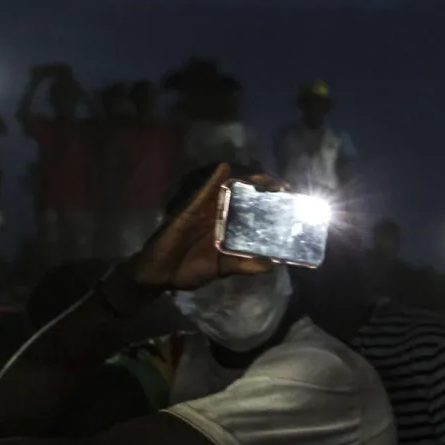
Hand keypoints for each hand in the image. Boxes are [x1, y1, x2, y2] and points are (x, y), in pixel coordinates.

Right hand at [121, 165, 272, 292]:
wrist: (160, 275)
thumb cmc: (189, 270)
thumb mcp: (222, 269)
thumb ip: (244, 266)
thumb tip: (271, 264)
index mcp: (228, 229)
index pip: (251, 213)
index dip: (266, 204)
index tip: (285, 200)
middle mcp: (218, 217)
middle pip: (242, 198)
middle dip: (260, 190)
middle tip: (280, 187)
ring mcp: (203, 212)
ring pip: (225, 192)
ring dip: (243, 182)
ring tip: (262, 177)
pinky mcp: (188, 211)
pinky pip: (201, 194)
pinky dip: (213, 181)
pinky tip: (224, 169)